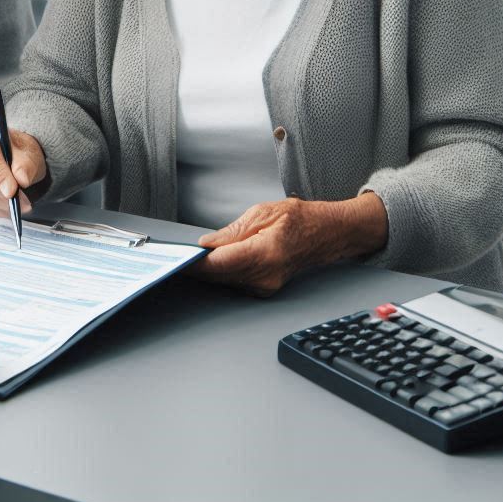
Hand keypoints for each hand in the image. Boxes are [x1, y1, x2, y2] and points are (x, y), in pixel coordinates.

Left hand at [192, 193, 387, 296]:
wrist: (327, 234)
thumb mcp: (262, 213)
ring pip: (225, 280)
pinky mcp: (264, 288)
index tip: (177, 259)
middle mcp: (265, 276)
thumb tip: (206, 244)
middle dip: (197, 266)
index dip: (195, 264)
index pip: (220, 264)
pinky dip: (222, 271)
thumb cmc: (301, 219)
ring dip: (208, 269)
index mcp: (265, 254)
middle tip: (176, 256)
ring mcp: (266, 286)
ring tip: (191, 256)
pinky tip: (213, 261)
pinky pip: (235, 281)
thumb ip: (231, 232)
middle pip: (218, 276)